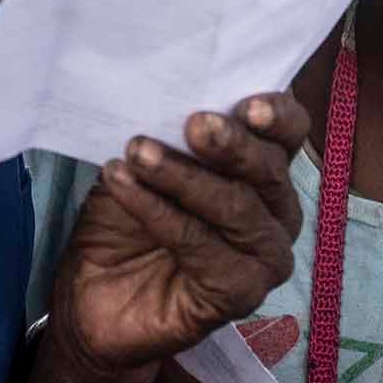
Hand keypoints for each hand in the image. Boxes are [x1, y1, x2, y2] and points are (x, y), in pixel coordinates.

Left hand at [52, 93, 311, 382]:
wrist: (91, 294)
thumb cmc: (124, 221)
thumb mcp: (142, 160)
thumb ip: (167, 129)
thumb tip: (167, 87)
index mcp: (265, 169)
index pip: (291, 132)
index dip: (277, 115)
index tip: (247, 104)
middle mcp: (278, 212)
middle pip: (270, 170)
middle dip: (230, 144)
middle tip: (192, 123)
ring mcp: (265, 257)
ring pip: (238, 208)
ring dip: (184, 177)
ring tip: (138, 153)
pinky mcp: (242, 294)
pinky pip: (204, 247)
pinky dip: (161, 214)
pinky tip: (124, 188)